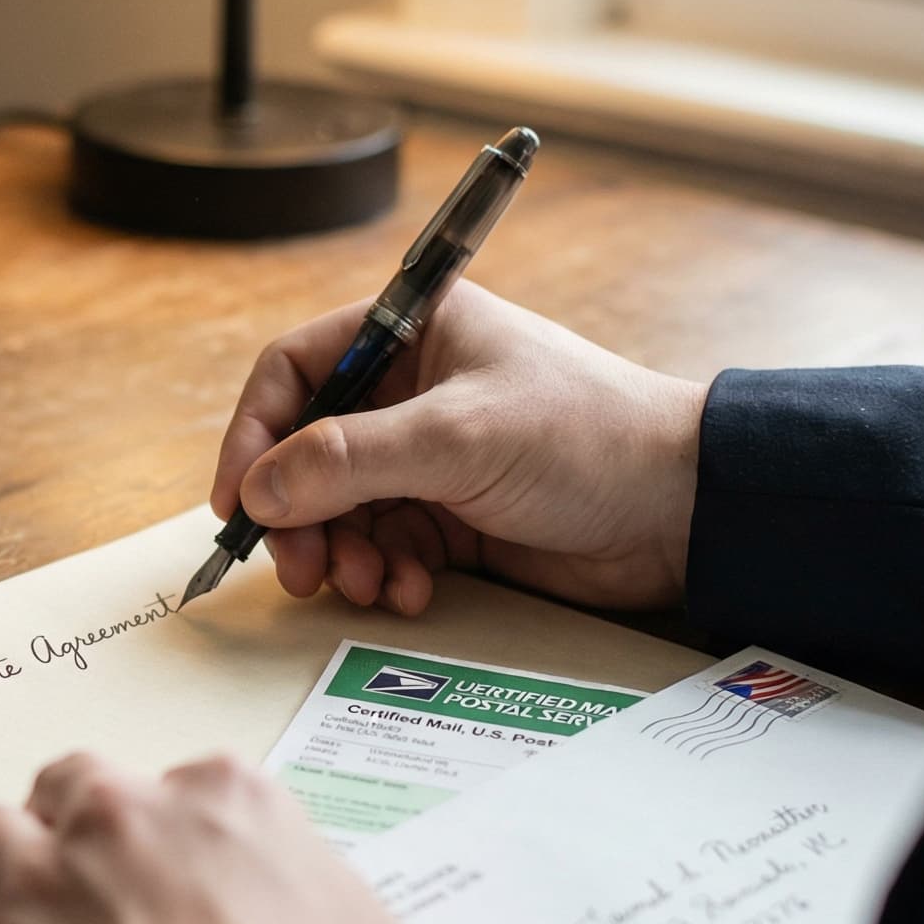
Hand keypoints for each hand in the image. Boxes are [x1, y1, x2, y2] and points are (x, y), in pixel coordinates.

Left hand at [0, 752, 420, 923]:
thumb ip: (322, 899)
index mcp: (225, 799)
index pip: (179, 785)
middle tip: (75, 889)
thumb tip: (308, 922)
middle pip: (66, 790)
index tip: (166, 876)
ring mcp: (39, 884)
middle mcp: (121, 818)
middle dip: (65, 832)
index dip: (166, 836)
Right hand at [211, 280, 707, 614]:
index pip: (295, 372)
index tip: (239, 502)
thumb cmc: (587, 438)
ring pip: (340, 510)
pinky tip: (413, 591)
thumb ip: (348, 461)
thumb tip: (258, 492)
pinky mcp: (453, 517)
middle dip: (298, 516)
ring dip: (342, 554)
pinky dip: (385, 574)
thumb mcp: (457, 438)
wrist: (684, 511)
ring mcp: (431, 457)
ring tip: (368, 584)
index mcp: (412, 332)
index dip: (256, 435)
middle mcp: (412, 390)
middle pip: (306, 453)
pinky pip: (384, 547)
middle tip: (300, 570)